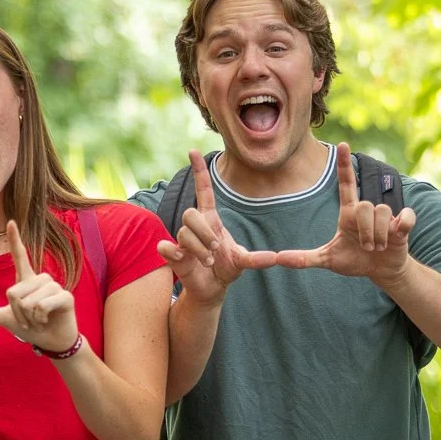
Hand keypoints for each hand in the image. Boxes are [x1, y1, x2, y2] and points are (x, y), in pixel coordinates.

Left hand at [0, 220, 79, 354]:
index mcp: (26, 280)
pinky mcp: (66, 296)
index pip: (19, 256)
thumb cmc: (31, 327)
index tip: (10, 222)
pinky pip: (42, 306)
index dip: (14, 240)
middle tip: (29, 319)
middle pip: (13, 292)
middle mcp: (40, 279)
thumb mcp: (5, 318)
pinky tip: (47, 320)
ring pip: (28, 301)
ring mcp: (54, 286)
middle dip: (17, 313)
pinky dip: (40, 319)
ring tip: (39, 319)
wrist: (51, 341)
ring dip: (29, 318)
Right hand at [156, 150, 276, 301]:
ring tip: (209, 261)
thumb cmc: (226, 268)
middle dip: (204, 232)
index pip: (203, 190)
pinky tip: (183, 260)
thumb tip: (275, 258)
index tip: (193, 151)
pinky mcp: (173, 255)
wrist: (213, 288)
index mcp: (211, 220)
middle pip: (190, 213)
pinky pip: (166, 247)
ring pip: (183, 232)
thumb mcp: (243, 262)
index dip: (199, 172)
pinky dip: (174, 253)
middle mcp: (194, 227)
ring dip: (199, 248)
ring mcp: (182, 240)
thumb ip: (257, 259)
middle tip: (216, 248)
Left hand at [274, 143, 415, 283]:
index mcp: (348, 213)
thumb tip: (278, 259)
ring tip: (378, 247)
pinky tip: (397, 234)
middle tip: (366, 247)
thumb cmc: (354, 260)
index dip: (344, 165)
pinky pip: (405, 217)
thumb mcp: (327, 260)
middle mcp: (367, 210)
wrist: (381, 270)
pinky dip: (401, 227)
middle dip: (365, 231)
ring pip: (382, 212)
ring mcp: (386, 216)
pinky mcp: (403, 223)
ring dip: (379, 236)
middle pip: (365, 205)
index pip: (346, 183)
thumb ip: (303, 258)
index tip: (342, 144)